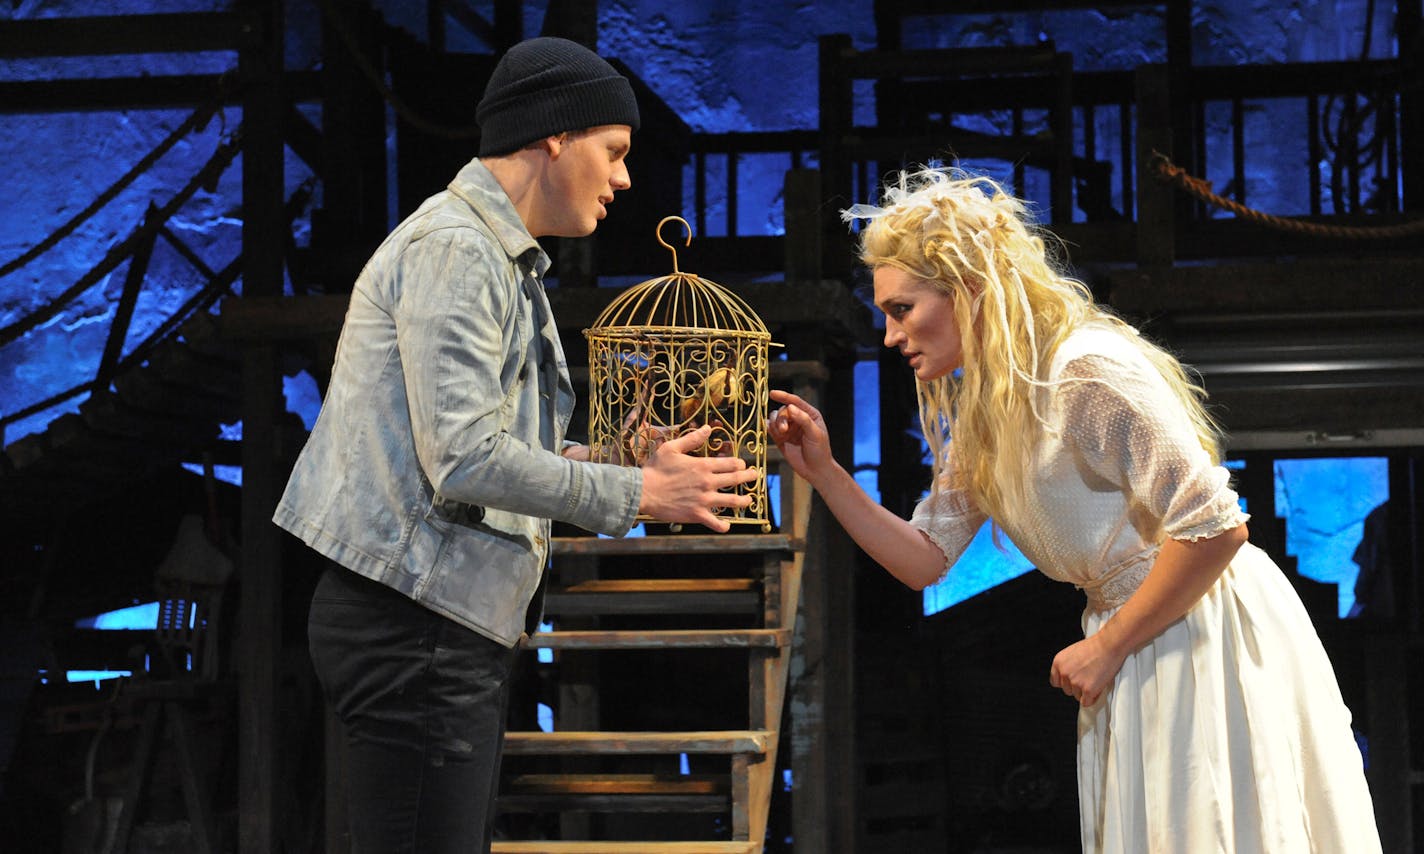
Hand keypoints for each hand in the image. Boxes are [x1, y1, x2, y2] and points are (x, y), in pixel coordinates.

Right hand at [639, 424, 761, 531]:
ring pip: (732, 501)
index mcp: (703, 465)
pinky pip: (715, 523)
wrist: (643, 491)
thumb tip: (708, 428)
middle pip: (736, 479)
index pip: (731, 463)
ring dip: (744, 500)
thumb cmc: (655, 468)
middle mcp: (708, 482)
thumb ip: (692, 438)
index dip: (740, 463)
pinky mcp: (697, 515)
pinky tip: (727, 525)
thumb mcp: (672, 448)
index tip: (742, 464)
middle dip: (749, 477)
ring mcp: (704, 500)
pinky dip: (723, 526)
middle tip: (755, 476)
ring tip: (750, 500)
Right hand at [767, 389, 834, 484]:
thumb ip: (803, 420)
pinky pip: (770, 428)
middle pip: (783, 411)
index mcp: (809, 414)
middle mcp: (797, 419)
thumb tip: (790, 407)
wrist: (815, 470)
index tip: (772, 393)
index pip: (795, 401)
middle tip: (784, 431)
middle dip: (781, 418)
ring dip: (775, 424)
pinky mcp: (780, 438)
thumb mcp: (815, 434)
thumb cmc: (820, 451)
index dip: (783, 396)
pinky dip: (770, 429)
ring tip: (782, 434)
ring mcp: (788, 428)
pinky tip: (775, 434)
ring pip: (775, 418)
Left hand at [1048, 634, 1125, 706]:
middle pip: (1067, 690)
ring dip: (1086, 692)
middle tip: (1088, 678)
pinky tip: (1097, 688)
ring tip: (1094, 679)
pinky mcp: (1087, 689)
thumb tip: (1068, 678)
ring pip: (1077, 696)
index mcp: (1058, 662)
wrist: (1108, 645)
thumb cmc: (1095, 647)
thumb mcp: (1072, 653)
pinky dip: (1092, 698)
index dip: (1066, 682)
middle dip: (1077, 687)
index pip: (1055, 682)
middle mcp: (1064, 672)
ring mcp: (1075, 682)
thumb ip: (1067, 666)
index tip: (1073, 681)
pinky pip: (1086, 702)